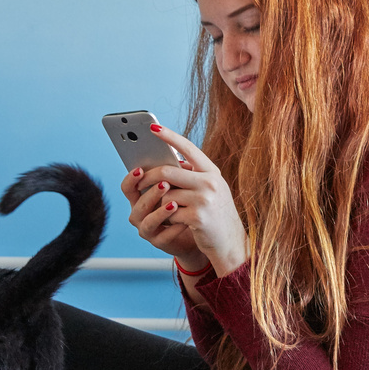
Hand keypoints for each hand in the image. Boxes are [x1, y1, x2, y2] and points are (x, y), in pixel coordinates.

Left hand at [120, 125, 248, 275]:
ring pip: (166, 194)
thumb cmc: (215, 214)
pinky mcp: (198, 217)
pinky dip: (167, 217)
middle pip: (168, 172)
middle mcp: (210, 183)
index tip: (152, 127)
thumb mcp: (210, 190)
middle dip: (149, 176)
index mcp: (212, 172)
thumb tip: (163, 164)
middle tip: (138, 180)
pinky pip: (170, 212)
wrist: (230, 242)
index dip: (169, 136)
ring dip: (159, 202)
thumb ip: (192, 176)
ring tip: (163, 208)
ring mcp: (205, 200)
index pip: (188, 147)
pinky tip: (173, 221)